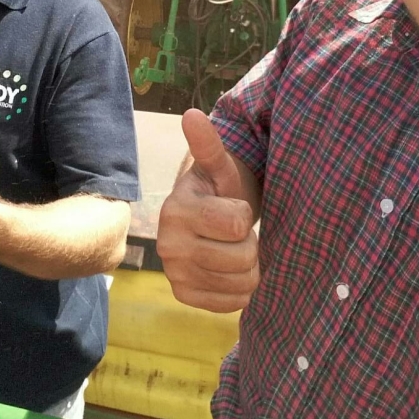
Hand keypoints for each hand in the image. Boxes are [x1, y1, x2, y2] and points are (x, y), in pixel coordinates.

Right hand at [157, 109, 259, 312]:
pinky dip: (239, 289)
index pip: (236, 223)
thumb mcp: (219, 167)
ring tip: (234, 249)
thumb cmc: (218, 191)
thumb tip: (192, 114)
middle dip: (250, 244)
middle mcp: (168, 245)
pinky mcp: (184, 296)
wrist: (204, 220)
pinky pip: (232, 304)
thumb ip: (209, 144)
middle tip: (236, 233)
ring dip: (249, 268)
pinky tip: (228, 270)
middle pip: (242, 257)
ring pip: (242, 283)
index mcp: (176, 210)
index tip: (233, 207)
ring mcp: (174, 274)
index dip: (244, 215)